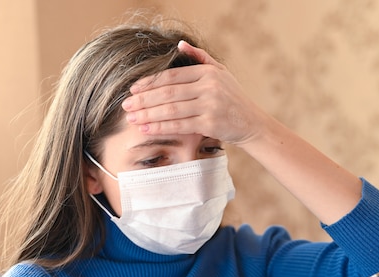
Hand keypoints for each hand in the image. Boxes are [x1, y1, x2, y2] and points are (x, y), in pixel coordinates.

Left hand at [122, 41, 271, 145]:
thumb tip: (180, 44)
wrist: (253, 123)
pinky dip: (160, 127)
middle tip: (126, 105)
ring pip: (171, 109)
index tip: (133, 89)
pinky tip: (147, 129)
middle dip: (143, 100)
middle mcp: (209, 87)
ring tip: (132, 118)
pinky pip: (179, 126)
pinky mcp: (210, 124)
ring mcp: (209, 106)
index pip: (171, 76)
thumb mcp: (222, 73)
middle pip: (168, 93)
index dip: (150, 83)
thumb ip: (201, 58)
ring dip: (148, 114)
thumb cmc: (235, 99)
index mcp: (208, 73)